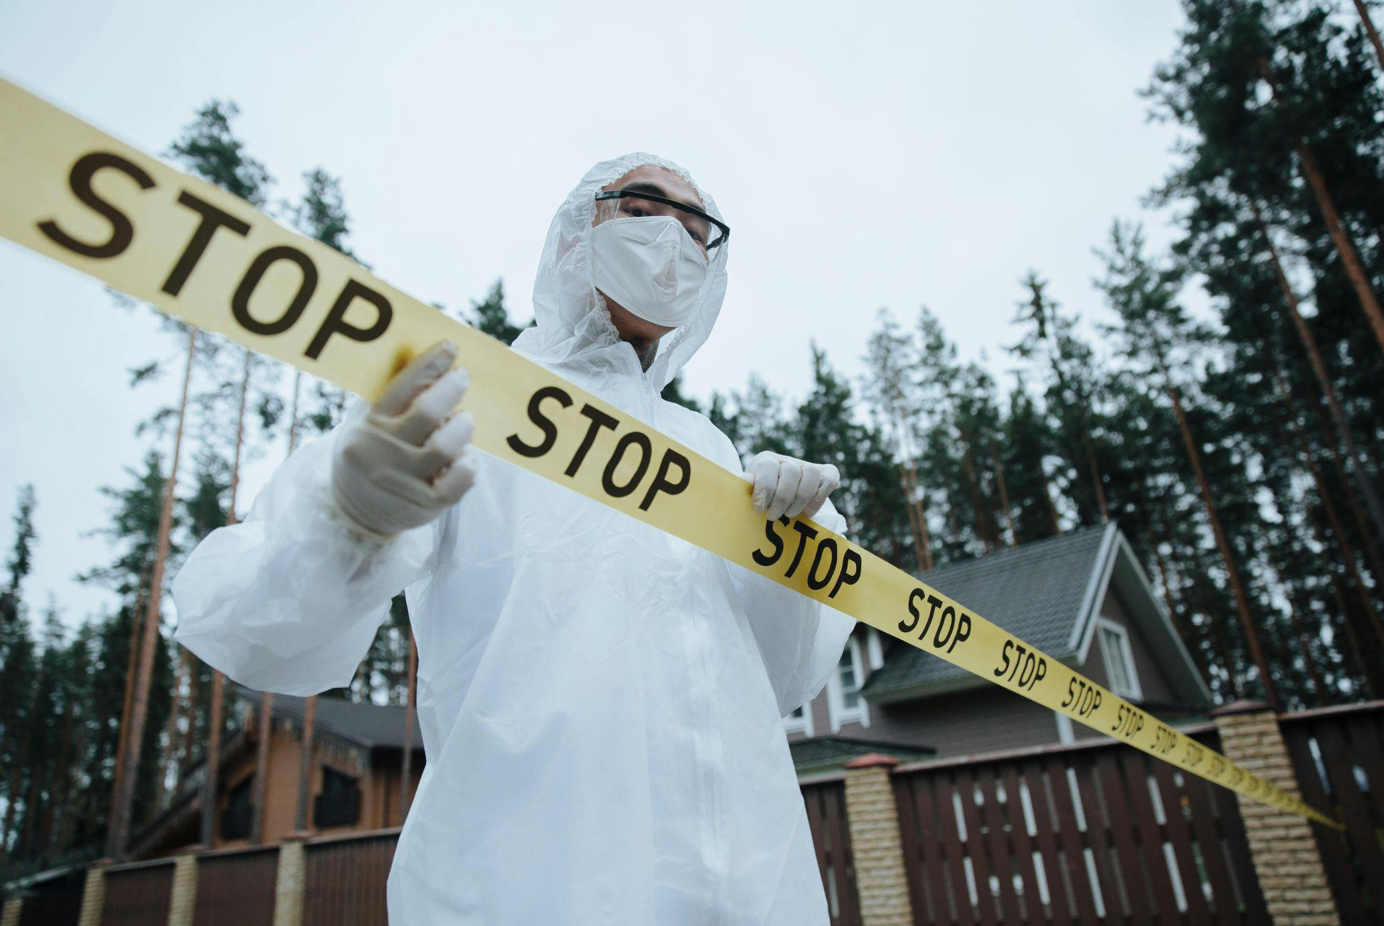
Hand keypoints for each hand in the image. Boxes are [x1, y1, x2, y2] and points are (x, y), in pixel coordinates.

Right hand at [330, 341, 475, 537]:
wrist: (353, 512)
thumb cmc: (369, 453)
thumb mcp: (365, 421)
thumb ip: (390, 394)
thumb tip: (429, 358)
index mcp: (368, 425)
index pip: (401, 387)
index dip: (430, 364)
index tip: (451, 348)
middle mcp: (383, 453)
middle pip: (428, 413)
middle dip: (451, 388)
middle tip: (462, 377)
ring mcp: (404, 481)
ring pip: (447, 446)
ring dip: (463, 426)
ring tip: (464, 420)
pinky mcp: (425, 505)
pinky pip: (460, 480)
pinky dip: (468, 463)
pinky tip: (464, 457)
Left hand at [743, 451, 840, 520]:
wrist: (776, 505)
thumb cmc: (759, 503)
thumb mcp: (749, 496)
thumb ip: (747, 489)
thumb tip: (746, 480)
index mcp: (765, 461)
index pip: (768, 466)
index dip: (764, 488)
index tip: (759, 508)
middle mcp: (786, 460)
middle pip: (791, 471)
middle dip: (782, 498)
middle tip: (773, 516)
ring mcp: (806, 466)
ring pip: (811, 473)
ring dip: (801, 499)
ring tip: (790, 514)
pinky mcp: (824, 474)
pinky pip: (830, 478)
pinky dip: (821, 494)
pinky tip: (809, 511)